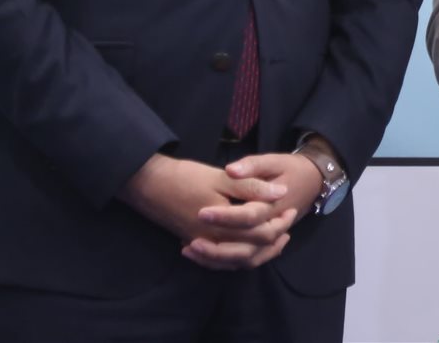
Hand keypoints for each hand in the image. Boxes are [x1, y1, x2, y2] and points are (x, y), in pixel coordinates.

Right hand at [119, 154, 295, 269]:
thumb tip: (280, 194)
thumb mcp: (221, 177)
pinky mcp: (195, 245)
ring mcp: (203, 246)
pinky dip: (238, 257)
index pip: (261, 233)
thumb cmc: (184, 178)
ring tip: (276, 239)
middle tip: (288, 219)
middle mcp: (213, 242)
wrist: (148, 185)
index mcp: (223, 226)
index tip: (290, 207)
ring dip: (259, 252)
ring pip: (237, 261)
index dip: (279, 222)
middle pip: (252, 251)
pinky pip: (220, 262)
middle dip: (274, 238)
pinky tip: (246, 248)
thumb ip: (250, 188)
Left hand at [181, 151, 325, 268]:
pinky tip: (201, 254)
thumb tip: (231, 170)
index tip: (201, 213)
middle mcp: (273, 228)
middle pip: (247, 249)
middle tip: (191, 242)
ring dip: (218, 259)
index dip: (225, 216)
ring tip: (190, 250)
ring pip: (245, 259)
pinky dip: (224, 261)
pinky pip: (245, 260)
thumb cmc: (290, 168)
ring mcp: (270, 239)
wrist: (312, 179)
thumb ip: (252, 166)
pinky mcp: (264, 243)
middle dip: (218, 249)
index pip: (249, 217)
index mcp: (275, 207)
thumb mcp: (273, 161)